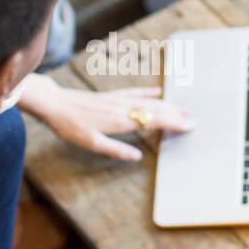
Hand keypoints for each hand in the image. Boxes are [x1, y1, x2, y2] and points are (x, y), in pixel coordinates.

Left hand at [24, 81, 194, 161]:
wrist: (55, 104)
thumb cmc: (71, 126)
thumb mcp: (91, 144)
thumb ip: (115, 150)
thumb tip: (137, 157)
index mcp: (120, 121)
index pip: (154, 120)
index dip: (173, 123)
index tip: (189, 126)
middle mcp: (122, 108)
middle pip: (155, 109)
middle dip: (176, 114)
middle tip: (193, 119)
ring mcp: (117, 100)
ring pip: (148, 101)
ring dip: (167, 104)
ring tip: (183, 108)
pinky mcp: (111, 96)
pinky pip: (134, 92)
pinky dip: (148, 92)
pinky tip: (157, 91)